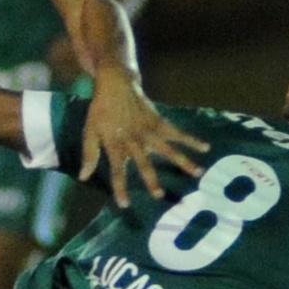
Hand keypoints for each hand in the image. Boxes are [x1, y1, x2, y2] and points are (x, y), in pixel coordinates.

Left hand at [81, 72, 207, 206]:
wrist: (115, 84)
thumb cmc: (101, 111)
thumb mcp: (89, 131)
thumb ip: (89, 154)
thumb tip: (83, 177)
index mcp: (116, 145)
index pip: (117, 171)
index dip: (120, 187)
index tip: (125, 204)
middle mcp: (134, 141)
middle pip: (144, 164)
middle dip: (152, 181)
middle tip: (160, 196)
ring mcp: (148, 131)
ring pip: (167, 149)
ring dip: (183, 161)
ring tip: (198, 174)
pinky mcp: (159, 122)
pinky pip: (177, 132)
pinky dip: (191, 139)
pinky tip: (205, 147)